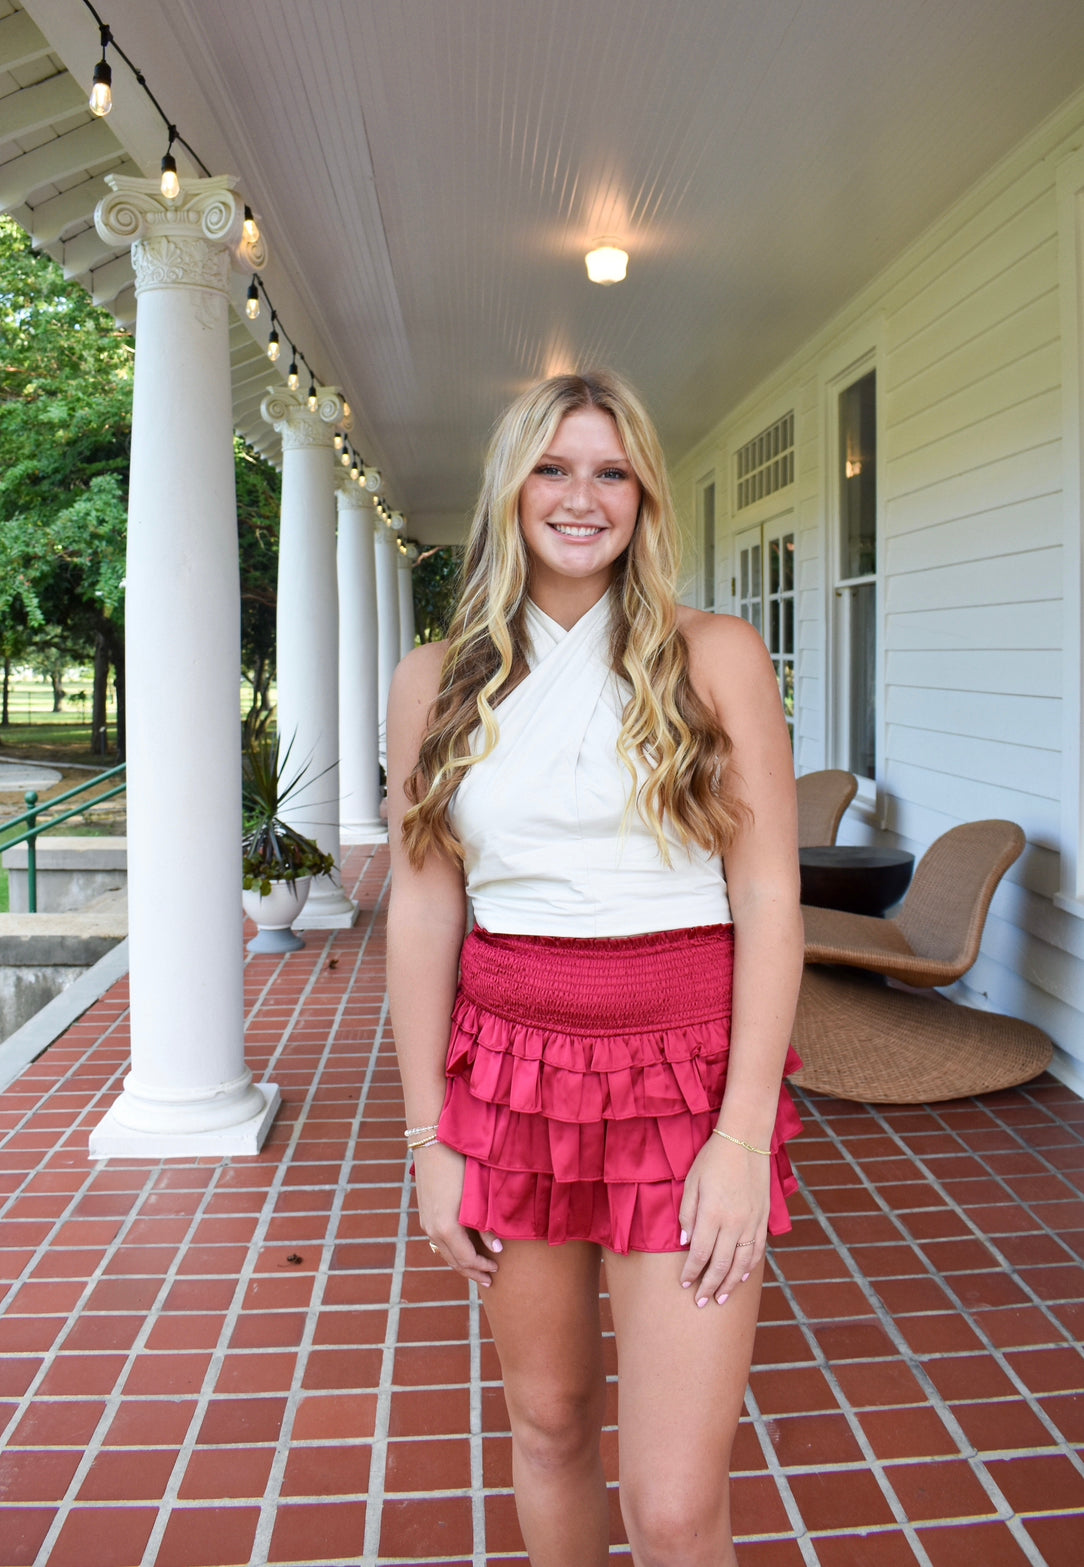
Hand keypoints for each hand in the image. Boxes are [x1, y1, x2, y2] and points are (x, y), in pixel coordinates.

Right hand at [413, 1141, 500, 1287]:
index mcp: (446, 1227)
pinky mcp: (424, 1215)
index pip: (467, 1259)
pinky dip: (451, 1252)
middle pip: (453, 1261)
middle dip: (472, 1272)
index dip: (482, 1267)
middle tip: (489, 1280)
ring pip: (444, 1253)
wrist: (433, 1144)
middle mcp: (432, 1229)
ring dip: (461, 1264)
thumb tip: (498, 1248)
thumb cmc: (460, 1166)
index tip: (497, 1268)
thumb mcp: (476, 1195)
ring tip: (476, 1269)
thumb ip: (486, 1224)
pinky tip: (461, 1250)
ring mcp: (425, 1223)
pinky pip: (438, 1242)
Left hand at [677, 1134, 769, 1306]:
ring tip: (721, 1298)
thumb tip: (686, 1243)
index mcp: (712, 1213)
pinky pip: (757, 1250)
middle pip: (720, 1264)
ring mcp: (751, 1222)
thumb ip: (687, 1214)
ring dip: (730, 1283)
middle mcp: (733, 1222)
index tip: (684, 1284)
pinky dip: (749, 1267)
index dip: (691, 1273)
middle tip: (701, 1302)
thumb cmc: (713, 1159)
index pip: (699, 1254)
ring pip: (741, 1263)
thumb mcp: (691, 1182)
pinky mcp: (763, 1218)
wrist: (745, 1140)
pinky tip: (741, 1277)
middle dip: (709, 1286)